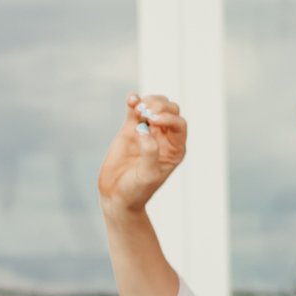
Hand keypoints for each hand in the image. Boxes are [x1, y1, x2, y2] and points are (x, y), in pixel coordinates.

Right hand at [97, 93, 186, 215]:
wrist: (116, 196)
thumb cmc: (136, 191)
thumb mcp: (147, 175)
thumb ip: (149, 152)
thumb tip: (144, 129)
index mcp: (174, 149)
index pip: (179, 124)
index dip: (168, 118)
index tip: (153, 121)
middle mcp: (164, 138)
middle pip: (170, 110)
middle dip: (159, 107)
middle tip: (146, 113)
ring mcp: (147, 131)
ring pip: (154, 105)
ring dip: (148, 102)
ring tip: (138, 109)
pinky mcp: (130, 129)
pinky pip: (134, 109)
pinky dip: (134, 101)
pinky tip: (131, 99)